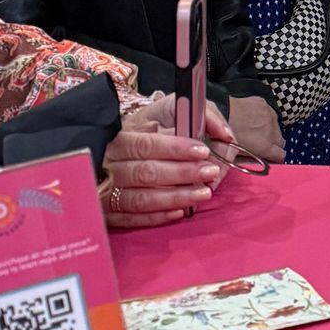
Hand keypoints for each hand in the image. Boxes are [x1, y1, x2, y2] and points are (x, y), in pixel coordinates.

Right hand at [101, 93, 226, 226]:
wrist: (121, 148)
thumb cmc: (153, 127)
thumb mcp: (171, 110)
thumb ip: (200, 116)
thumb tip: (225, 134)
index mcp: (119, 138)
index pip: (145, 145)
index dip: (174, 149)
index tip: (202, 150)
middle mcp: (108, 165)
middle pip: (145, 173)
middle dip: (181, 174)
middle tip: (210, 172)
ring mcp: (105, 191)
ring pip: (140, 199)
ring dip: (174, 198)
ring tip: (203, 193)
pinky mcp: (108, 213)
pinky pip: (132, 219)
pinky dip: (157, 217)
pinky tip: (180, 211)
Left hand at [228, 93, 284, 162]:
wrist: (219, 113)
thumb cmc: (223, 136)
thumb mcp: (237, 156)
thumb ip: (252, 160)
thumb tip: (258, 162)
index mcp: (266, 147)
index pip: (282, 156)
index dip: (275, 157)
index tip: (269, 156)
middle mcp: (272, 131)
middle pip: (281, 141)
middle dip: (272, 143)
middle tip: (259, 143)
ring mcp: (270, 116)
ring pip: (276, 126)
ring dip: (269, 129)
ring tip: (254, 128)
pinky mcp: (264, 104)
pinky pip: (269, 113)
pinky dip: (263, 117)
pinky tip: (252, 117)